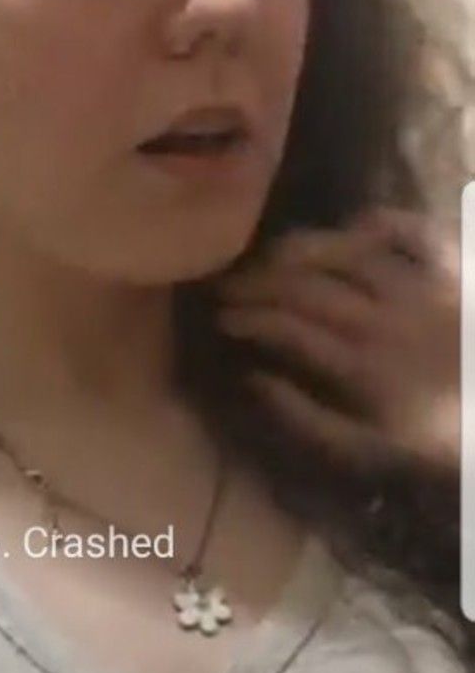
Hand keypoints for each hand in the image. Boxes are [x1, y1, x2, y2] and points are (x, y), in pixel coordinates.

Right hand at [217, 207, 460, 472]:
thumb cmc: (437, 440)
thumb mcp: (365, 449)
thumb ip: (306, 419)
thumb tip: (254, 380)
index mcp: (359, 365)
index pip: (287, 328)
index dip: (248, 319)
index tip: (220, 320)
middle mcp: (384, 316)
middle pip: (308, 287)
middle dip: (259, 284)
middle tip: (228, 286)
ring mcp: (422, 287)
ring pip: (349, 253)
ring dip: (303, 250)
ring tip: (271, 254)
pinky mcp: (455, 271)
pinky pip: (416, 233)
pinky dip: (384, 223)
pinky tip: (354, 226)